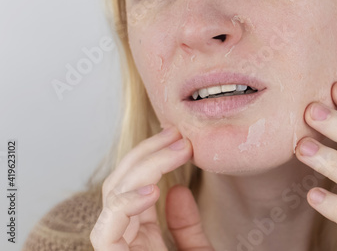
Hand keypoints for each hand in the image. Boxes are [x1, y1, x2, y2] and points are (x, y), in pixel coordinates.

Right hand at [90, 127, 213, 250]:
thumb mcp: (195, 249)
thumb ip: (186, 226)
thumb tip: (178, 190)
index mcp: (139, 238)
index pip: (135, 188)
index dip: (153, 158)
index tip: (178, 139)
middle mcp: (123, 240)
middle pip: (121, 184)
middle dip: (147, 153)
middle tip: (176, 134)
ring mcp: (115, 250)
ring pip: (113, 197)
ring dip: (145, 167)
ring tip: (178, 150)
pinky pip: (105, 231)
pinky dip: (126, 205)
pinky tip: (153, 190)